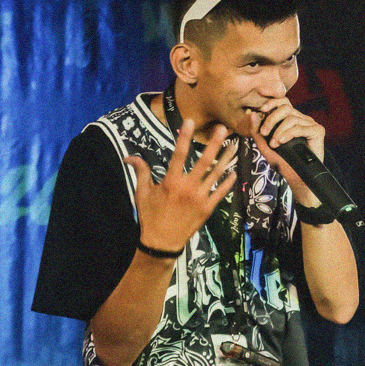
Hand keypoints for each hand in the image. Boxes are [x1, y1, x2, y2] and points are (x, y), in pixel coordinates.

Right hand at [124, 120, 236, 253]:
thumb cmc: (150, 216)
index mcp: (171, 181)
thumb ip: (141, 172)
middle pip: (205, 161)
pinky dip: (227, 182)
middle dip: (215, 144)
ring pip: (216, 174)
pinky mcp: (207, 209)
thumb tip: (130, 156)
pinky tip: (233, 172)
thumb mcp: (142, 193)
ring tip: (234, 146)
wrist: (162, 243)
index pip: (179, 154)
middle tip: (223, 129)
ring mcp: (200, 198)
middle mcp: (188, 187)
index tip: (189, 122)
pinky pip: (220, 193)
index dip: (185, 137)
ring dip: (226, 159)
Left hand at [250, 100, 325, 206]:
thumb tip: (251, 113)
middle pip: (285, 108)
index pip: (283, 102)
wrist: (296, 177)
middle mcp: (302, 119)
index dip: (272, 102)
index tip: (261, 109)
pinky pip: (300, 127)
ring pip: (291, 118)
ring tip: (274, 144)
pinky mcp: (318, 131)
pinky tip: (282, 142)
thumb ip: (257, 131)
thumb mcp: (265, 145)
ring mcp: (311, 124)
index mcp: (291, 119)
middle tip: (264, 133)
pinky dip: (288, 134)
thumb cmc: (282, 161)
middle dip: (271, 119)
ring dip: (278, 130)